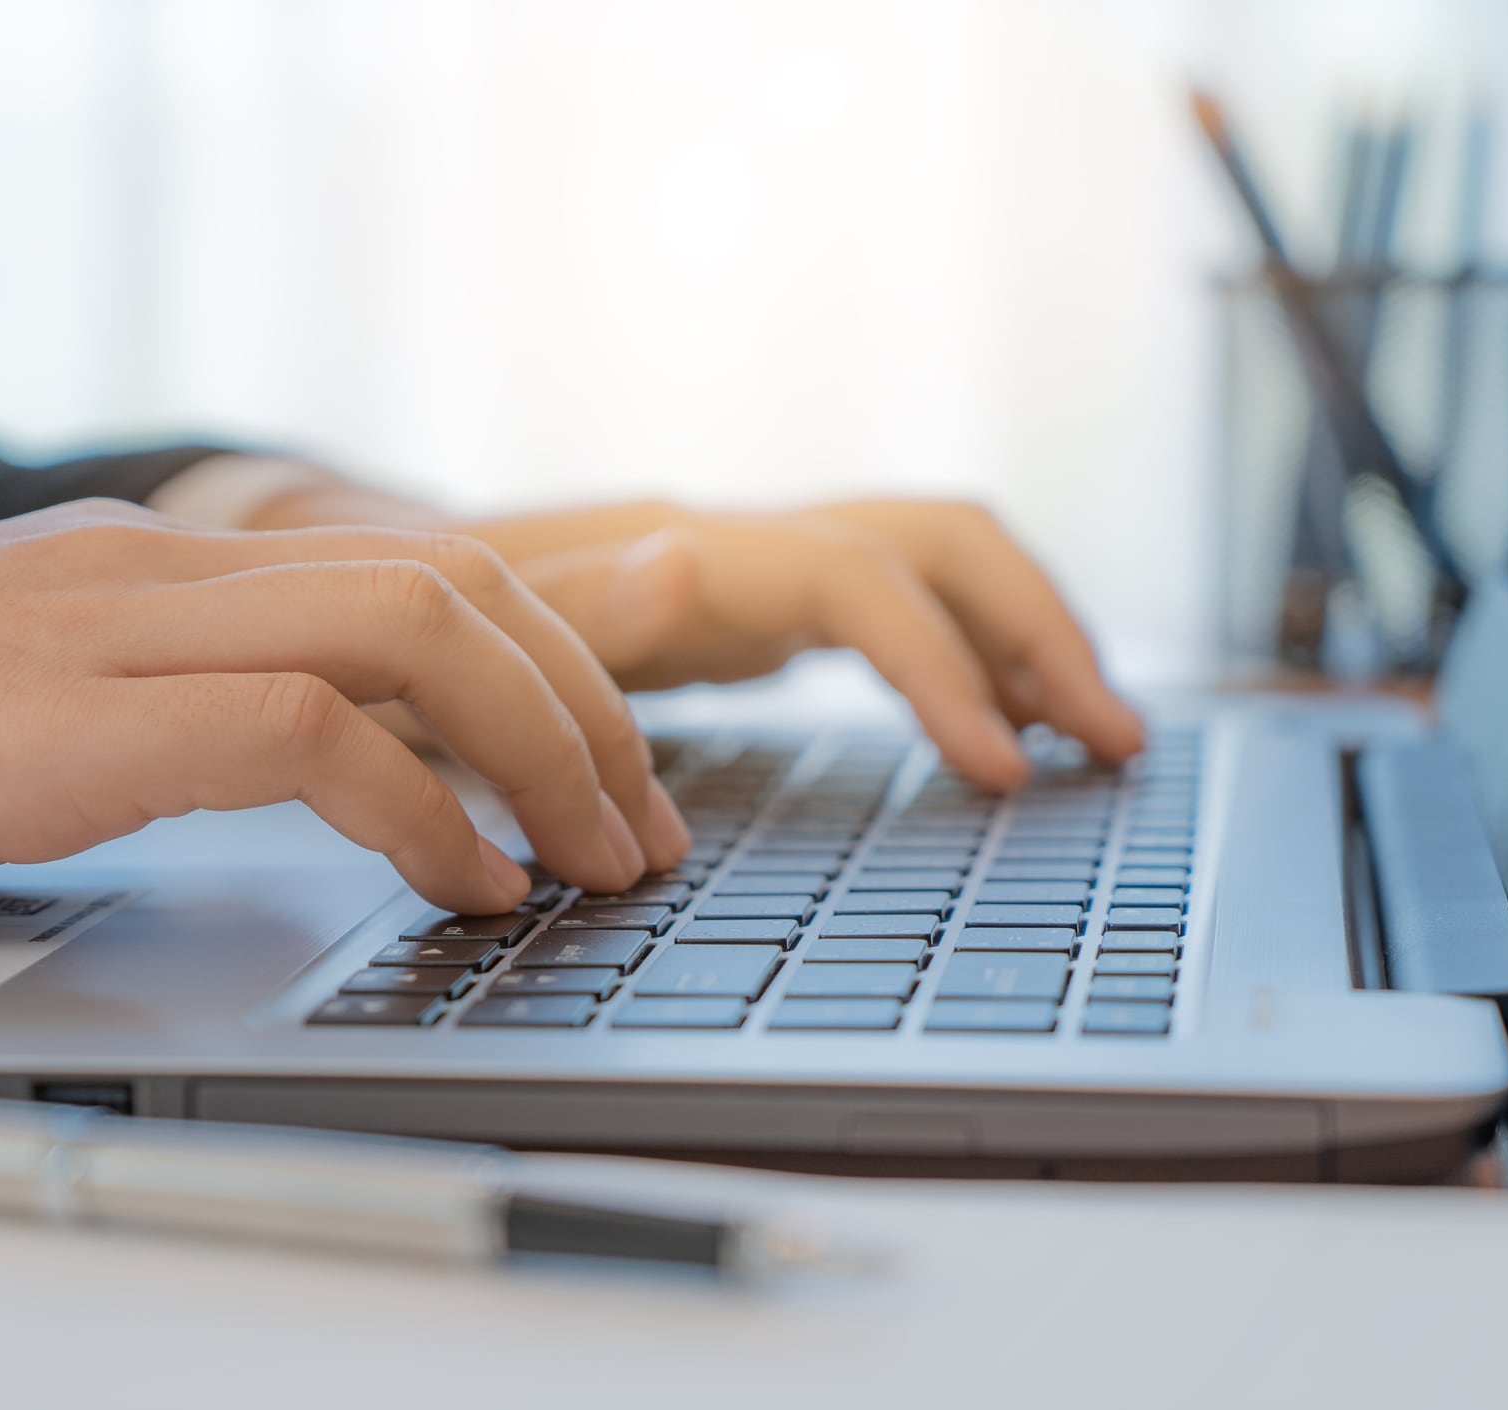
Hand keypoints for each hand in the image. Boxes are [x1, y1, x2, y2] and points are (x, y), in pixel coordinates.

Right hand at [0, 501, 687, 941]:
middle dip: (585, 697)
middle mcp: (149, 570)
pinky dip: (419, 808)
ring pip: (411, 626)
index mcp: (145, 569)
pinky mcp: (63, 720)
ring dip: (542, 744)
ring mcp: (106, 628)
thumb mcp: (11, 718)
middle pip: (447, 579)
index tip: (642, 690)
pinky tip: (466, 886)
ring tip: (600, 858)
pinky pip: (308, 730)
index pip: (401, 555)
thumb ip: (148, 720)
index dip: (552, 621)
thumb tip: (274, 771)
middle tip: (647, 819)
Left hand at [464, 500, 1144, 789]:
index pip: (861, 583)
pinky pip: (907, 612)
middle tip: (1116, 743)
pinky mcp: (767, 605)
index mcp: (692, 556)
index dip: (942, 670)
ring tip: (1103, 740)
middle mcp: (748, 542)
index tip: (1002, 771)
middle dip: (1043, 631)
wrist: (391, 597)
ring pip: (943, 564)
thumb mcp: (476, 644)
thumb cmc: (425, 642)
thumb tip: (682, 552)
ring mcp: (765, 566)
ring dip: (1033, 639)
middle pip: (942, 540)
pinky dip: (975, 663)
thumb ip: (579, 610)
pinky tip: (1006, 731)